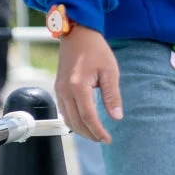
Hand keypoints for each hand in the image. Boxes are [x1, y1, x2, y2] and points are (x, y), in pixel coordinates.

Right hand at [56, 28, 120, 143]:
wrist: (77, 35)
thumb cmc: (96, 50)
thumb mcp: (110, 71)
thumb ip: (112, 95)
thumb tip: (117, 117)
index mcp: (78, 86)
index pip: (88, 116)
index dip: (98, 131)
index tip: (108, 139)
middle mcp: (65, 90)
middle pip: (75, 121)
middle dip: (90, 134)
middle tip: (103, 140)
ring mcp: (59, 89)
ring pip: (67, 118)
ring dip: (81, 130)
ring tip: (95, 134)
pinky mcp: (58, 88)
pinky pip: (63, 111)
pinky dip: (73, 121)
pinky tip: (83, 123)